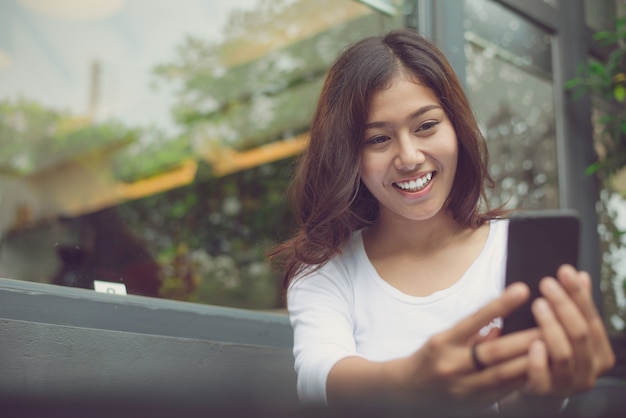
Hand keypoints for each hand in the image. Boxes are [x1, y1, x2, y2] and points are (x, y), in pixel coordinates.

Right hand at [405, 282, 540, 408]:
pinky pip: (504, 391)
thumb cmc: (430, 357)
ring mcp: (463, 387)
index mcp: (443, 342)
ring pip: (504, 374)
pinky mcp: (473, 404)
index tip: (523, 289)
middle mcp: (452, 364)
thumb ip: (472, 331)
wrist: (408, 390)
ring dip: (532, 360)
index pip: (475, 320)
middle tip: (553, 323)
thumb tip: (502, 324)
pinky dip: (523, 378)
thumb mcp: (443, 337)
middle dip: (527, 338)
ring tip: (555, 346)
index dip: (500, 305)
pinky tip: (541, 369)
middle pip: (496, 351)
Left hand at [524, 265, 614, 397]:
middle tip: (547, 283)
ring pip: (564, 352)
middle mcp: (589, 370)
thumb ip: (576, 306)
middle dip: (564, 305)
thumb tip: (580, 275)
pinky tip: (532, 342)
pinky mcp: (544, 392)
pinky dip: (538, 359)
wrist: (535, 389)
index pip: (592, 318)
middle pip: (580, 333)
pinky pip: (542, 377)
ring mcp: (567, 383)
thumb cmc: (552, 354)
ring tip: (538, 304)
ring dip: (550, 326)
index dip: (579, 294)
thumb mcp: (566, 330)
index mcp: (599, 353)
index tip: (564, 271)